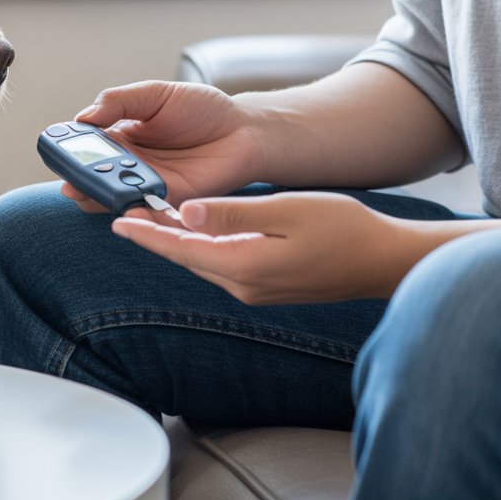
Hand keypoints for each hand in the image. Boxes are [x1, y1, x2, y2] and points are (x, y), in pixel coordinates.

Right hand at [62, 81, 260, 211]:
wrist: (244, 129)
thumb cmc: (203, 109)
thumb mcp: (155, 93)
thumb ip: (119, 101)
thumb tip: (84, 117)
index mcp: (121, 135)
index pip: (86, 145)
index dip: (68, 148)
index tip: (57, 147)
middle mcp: (129, 163)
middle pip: (93, 175)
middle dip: (77, 178)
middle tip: (69, 178)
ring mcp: (146, 184)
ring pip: (111, 196)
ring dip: (97, 195)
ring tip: (87, 190)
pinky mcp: (168, 201)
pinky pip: (143, 209)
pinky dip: (130, 210)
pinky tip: (120, 205)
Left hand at [111, 192, 422, 303]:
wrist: (383, 261)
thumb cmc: (343, 229)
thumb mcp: (286, 210)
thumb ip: (234, 211)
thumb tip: (187, 211)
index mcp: (244, 265)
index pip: (181, 249)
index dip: (147, 235)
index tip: (117, 222)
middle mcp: (243, 285)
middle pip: (187, 257)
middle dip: (155, 237)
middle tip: (125, 213)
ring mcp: (255, 290)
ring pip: (203, 261)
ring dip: (177, 241)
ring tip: (150, 218)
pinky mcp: (266, 287)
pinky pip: (222, 264)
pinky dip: (202, 246)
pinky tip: (195, 230)